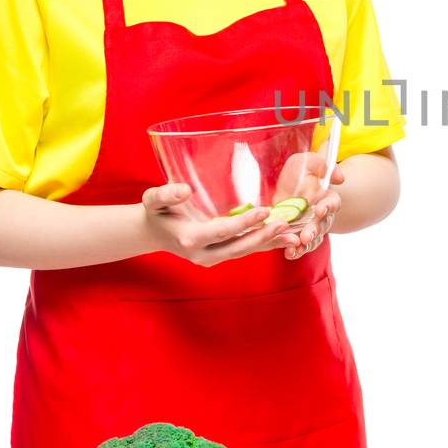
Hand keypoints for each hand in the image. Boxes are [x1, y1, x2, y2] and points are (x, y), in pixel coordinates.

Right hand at [140, 183, 298, 265]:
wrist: (153, 232)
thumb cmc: (155, 212)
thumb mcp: (153, 199)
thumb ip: (166, 194)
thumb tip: (184, 190)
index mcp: (189, 239)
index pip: (221, 232)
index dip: (243, 223)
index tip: (264, 211)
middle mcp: (203, 254)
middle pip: (238, 247)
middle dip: (262, 237)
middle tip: (286, 225)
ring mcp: (212, 257)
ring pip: (245, 252)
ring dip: (269, 244)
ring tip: (294, 235)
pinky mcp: (220, 255)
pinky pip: (245, 250)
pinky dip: (265, 245)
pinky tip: (285, 238)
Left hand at [284, 169, 345, 260]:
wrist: (286, 184)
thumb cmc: (300, 172)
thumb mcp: (308, 162)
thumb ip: (323, 165)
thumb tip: (340, 179)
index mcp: (328, 198)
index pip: (333, 203)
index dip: (328, 207)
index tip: (321, 209)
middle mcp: (322, 215)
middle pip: (322, 225)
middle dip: (314, 230)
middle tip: (305, 235)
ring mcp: (310, 226)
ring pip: (313, 239)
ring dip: (305, 245)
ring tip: (295, 248)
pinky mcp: (297, 234)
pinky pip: (299, 246)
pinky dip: (295, 251)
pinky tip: (289, 253)